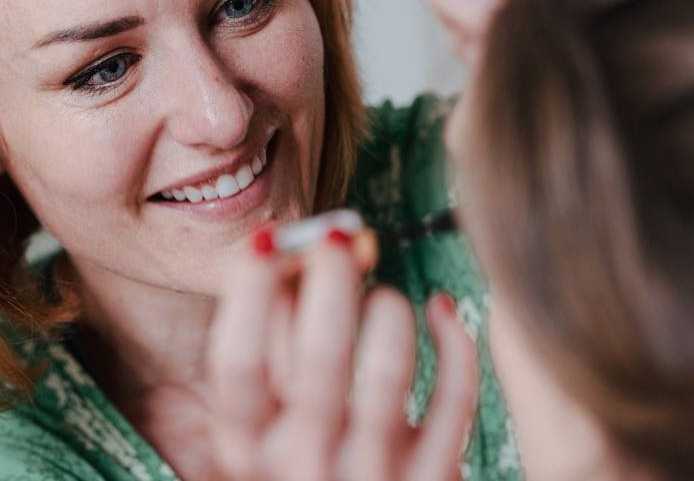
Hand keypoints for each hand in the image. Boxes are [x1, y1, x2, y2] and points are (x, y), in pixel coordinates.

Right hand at [207, 229, 477, 480]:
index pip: (237, 362)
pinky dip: (453, 338)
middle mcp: (303, 466)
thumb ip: (272, 349)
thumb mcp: (269, 420)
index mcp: (247, 448)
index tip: (268, 239)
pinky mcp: (431, 479)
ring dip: (389, 311)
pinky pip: (455, 396)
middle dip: (332, 279)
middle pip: (319, 356)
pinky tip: (440, 308)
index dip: (249, 291)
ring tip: (385, 297)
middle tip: (340, 236)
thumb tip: (292, 250)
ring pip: (387, 372)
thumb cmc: (308, 457)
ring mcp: (371, 477)